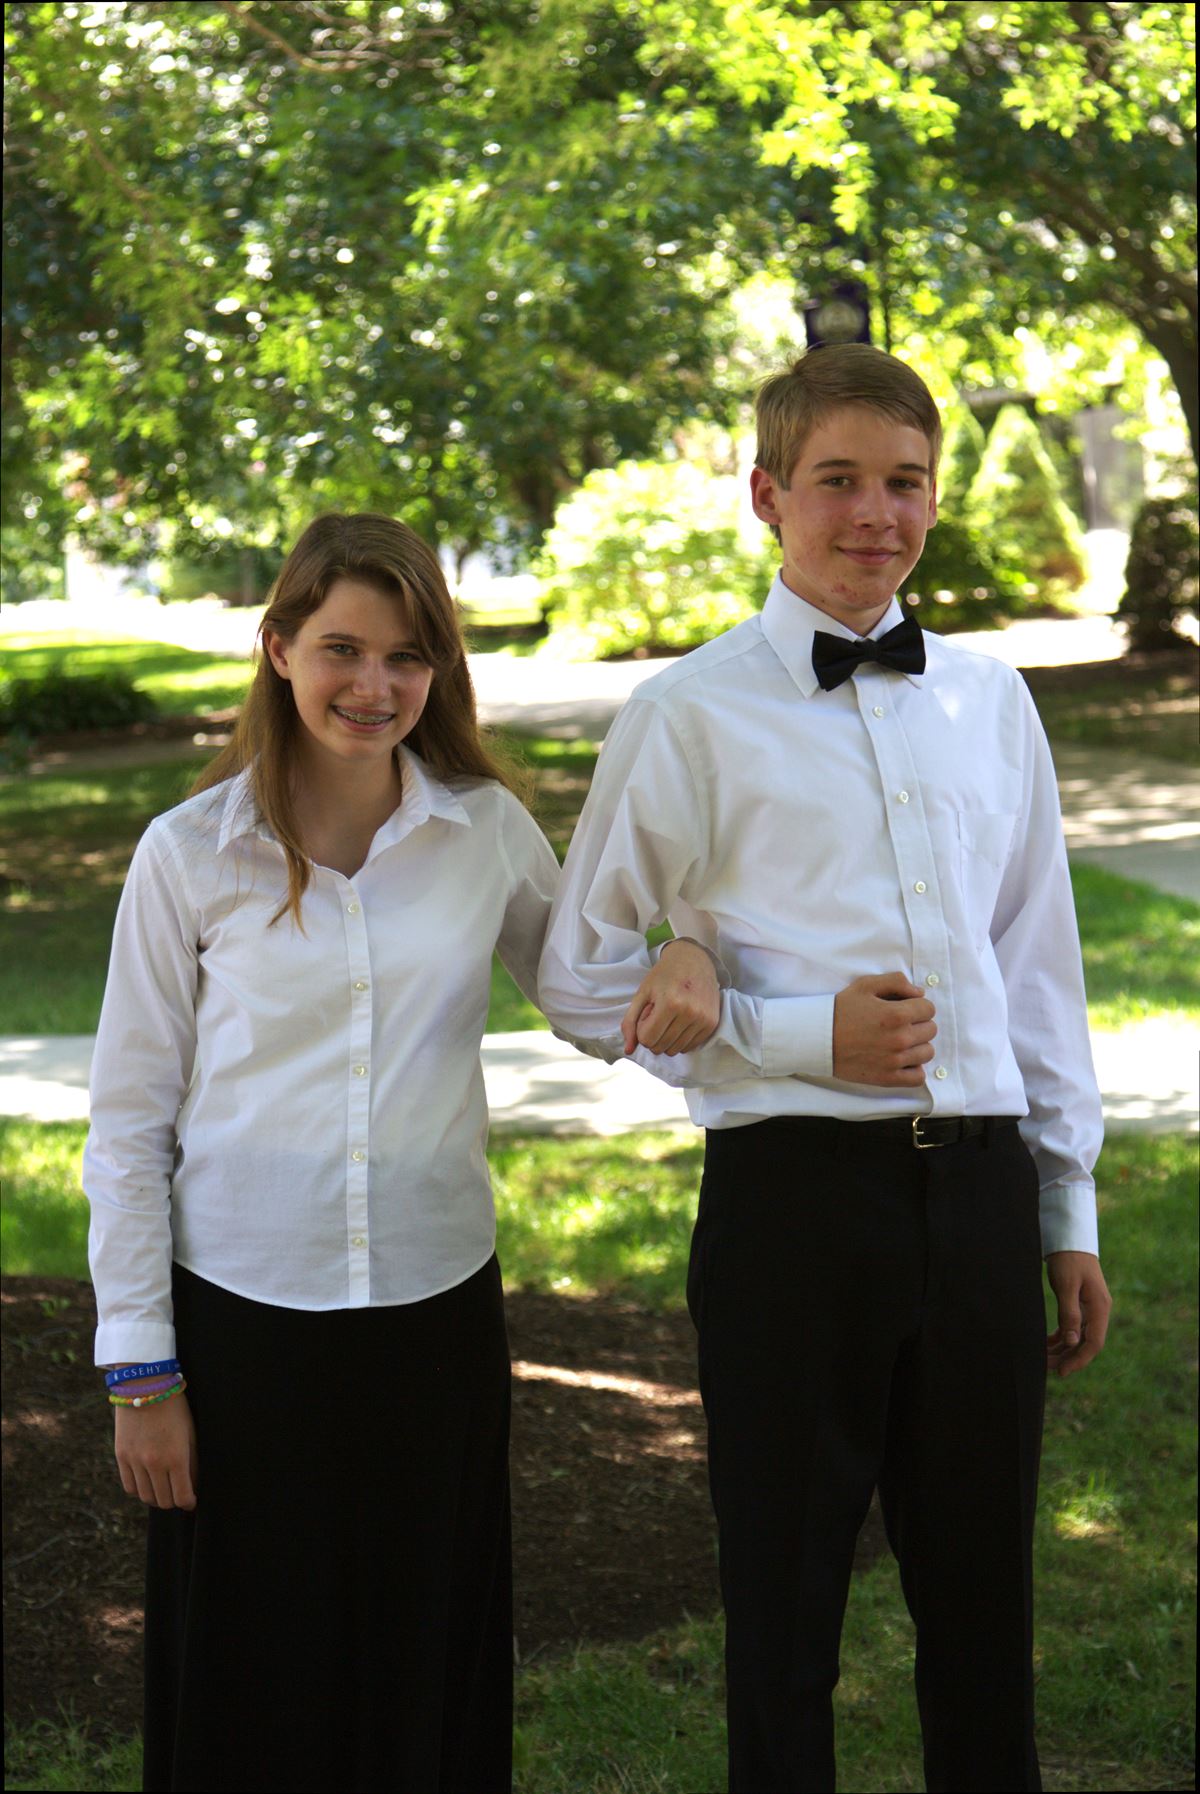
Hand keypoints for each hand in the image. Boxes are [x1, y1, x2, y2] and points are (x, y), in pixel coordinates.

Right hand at [114, 1393, 197, 1509]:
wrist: (145, 1385)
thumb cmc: (174, 1407)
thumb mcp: (190, 1432)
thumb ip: (192, 1461)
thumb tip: (192, 1484)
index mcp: (176, 1457)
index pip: (182, 1496)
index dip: (188, 1502)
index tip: (191, 1501)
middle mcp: (154, 1463)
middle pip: (163, 1500)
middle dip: (174, 1501)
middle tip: (178, 1495)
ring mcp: (135, 1461)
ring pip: (145, 1496)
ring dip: (156, 1498)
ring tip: (163, 1490)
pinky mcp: (121, 1456)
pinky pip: (129, 1486)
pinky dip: (139, 1490)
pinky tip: (147, 1483)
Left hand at [620, 941, 720, 1056]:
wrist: (694, 960)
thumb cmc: (664, 975)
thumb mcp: (642, 993)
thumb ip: (630, 1022)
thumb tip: (629, 1050)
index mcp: (670, 1003)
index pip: (647, 1039)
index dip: (642, 1029)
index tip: (648, 1014)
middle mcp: (690, 1013)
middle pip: (661, 1047)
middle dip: (654, 1035)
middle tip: (658, 1015)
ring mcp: (703, 1019)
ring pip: (675, 1050)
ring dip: (667, 1039)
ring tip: (670, 1017)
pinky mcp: (712, 1024)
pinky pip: (689, 1047)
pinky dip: (680, 1040)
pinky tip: (680, 1022)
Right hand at [832, 972, 936, 1085]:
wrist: (818, 1039)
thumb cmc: (841, 1010)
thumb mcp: (865, 985)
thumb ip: (896, 982)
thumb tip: (920, 993)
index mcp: (896, 1014)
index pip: (929, 1008)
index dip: (918, 1006)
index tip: (906, 1008)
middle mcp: (900, 1038)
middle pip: (931, 1030)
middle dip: (919, 1023)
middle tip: (901, 1024)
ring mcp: (895, 1060)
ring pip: (927, 1052)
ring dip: (918, 1045)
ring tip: (901, 1041)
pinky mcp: (888, 1078)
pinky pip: (918, 1077)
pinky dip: (914, 1068)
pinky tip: (902, 1060)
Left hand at [1045, 1251, 1111, 1376]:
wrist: (1069, 1238)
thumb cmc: (1068, 1259)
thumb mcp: (1066, 1286)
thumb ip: (1070, 1314)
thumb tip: (1072, 1342)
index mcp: (1100, 1308)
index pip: (1094, 1343)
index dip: (1078, 1360)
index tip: (1061, 1372)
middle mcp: (1098, 1311)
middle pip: (1085, 1343)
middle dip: (1067, 1357)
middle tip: (1046, 1367)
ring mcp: (1089, 1308)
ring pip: (1077, 1337)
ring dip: (1062, 1349)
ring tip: (1042, 1358)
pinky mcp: (1079, 1304)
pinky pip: (1071, 1327)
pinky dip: (1060, 1337)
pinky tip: (1046, 1344)